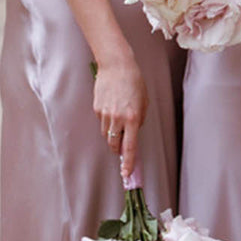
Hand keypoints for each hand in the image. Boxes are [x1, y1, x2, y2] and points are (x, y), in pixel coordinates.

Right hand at [95, 59, 148, 179]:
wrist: (117, 66)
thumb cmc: (134, 81)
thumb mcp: (144, 101)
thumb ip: (140, 118)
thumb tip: (133, 130)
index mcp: (133, 118)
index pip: (130, 147)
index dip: (128, 162)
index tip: (126, 173)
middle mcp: (118, 119)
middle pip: (115, 144)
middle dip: (118, 149)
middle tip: (122, 146)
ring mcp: (105, 115)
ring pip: (107, 135)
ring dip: (113, 134)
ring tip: (119, 120)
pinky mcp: (97, 109)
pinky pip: (102, 122)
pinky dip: (107, 121)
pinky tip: (112, 107)